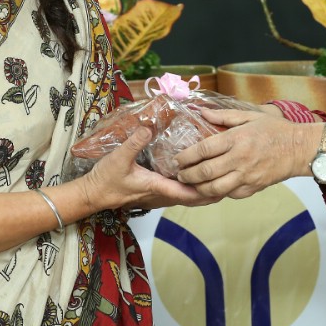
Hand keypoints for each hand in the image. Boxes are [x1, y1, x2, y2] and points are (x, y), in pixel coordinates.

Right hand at [82, 127, 220, 209]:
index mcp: (158, 187)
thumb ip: (134, 143)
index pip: (188, 193)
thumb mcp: (118, 158)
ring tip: (222, 177)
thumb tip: (149, 127)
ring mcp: (159, 196)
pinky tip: (198, 177)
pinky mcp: (155, 193)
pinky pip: (179, 194)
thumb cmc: (105, 180)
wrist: (93, 195)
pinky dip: (192, 188)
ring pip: (188, 197)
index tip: (223, 182)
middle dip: (213, 191)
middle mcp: (162, 195)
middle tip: (232, 180)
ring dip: (204, 191)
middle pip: (194, 198)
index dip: (207, 189)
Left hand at [174, 109, 307, 198]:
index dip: (186, 157)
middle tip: (179, 175)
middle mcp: (240, 159)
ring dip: (198, 188)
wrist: (300, 149)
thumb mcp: (250, 116)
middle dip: (188, 175)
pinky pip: (230, 194)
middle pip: (205, 172)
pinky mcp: (253, 187)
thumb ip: (224, 116)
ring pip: (215, 188)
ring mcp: (247, 176)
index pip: (204, 150)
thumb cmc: (276, 130)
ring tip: (191, 184)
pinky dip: (218, 193)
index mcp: (237, 139)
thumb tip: (202, 113)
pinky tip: (211, 188)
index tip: (177, 159)